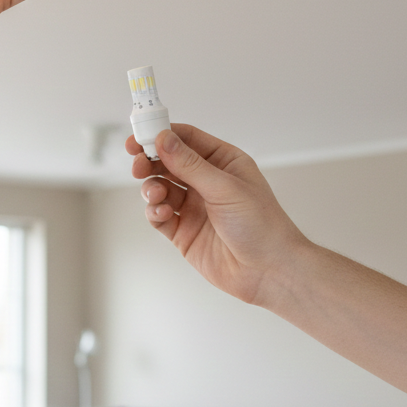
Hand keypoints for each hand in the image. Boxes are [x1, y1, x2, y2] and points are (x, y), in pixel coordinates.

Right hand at [127, 124, 309, 305]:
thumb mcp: (225, 188)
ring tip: (156, 194)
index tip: (139, 136)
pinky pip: (159, 215)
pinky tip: (162, 212)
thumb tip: (163, 138)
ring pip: (160, 188)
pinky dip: (154, 211)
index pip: (186, 139)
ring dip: (152, 187)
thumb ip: (190, 164)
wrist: (268, 271)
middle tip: (138, 164)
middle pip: (167, 162)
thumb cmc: (261, 225)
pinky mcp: (183, 231)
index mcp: (222, 162)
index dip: (161, 135)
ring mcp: (194, 207)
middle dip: (149, 161)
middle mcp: (206, 182)